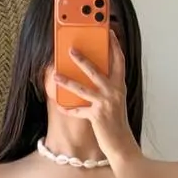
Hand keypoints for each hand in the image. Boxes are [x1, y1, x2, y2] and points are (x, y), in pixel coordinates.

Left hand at [53, 30, 137, 163]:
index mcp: (120, 86)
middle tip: (70, 49)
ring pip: (83, 89)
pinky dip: (69, 109)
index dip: (115, 45)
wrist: (122, 144)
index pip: (119, 60)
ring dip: (67, 82)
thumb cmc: (117, 122)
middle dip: (82, 59)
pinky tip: (60, 106)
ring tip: (56, 75)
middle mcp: (114, 92)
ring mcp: (105, 103)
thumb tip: (94, 75)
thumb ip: (108, 87)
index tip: (109, 32)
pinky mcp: (97, 116)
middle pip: (96, 70)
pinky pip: (78, 111)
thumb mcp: (116, 101)